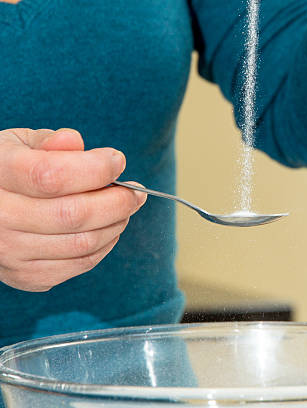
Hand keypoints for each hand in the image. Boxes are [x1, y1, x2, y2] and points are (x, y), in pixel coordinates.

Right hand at [0, 128, 146, 291]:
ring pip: (82, 243)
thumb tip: (74, 141)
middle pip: (74, 215)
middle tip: (135, 191)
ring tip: (125, 207)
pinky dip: (105, 245)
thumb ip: (48, 142)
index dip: (95, 168)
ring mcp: (10, 252)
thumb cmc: (8, 172)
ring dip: (116, 224)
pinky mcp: (26, 275)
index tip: (117, 160)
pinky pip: (80, 264)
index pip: (52, 176)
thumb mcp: (19, 144)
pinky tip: (108, 227)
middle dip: (118, 201)